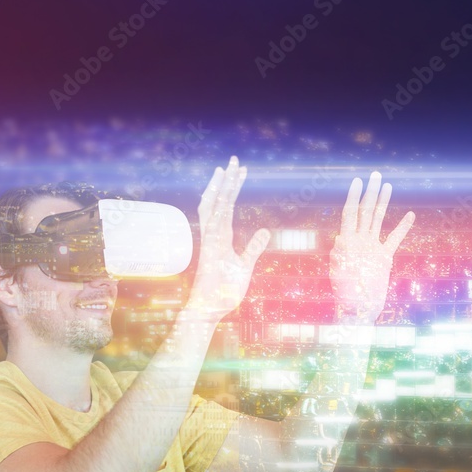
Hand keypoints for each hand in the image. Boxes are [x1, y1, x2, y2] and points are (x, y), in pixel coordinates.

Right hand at [188, 156, 269, 319]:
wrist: (208, 310)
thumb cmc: (224, 291)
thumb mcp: (245, 266)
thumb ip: (253, 248)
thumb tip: (264, 232)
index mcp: (220, 238)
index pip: (226, 207)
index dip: (232, 188)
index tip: (240, 172)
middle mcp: (213, 236)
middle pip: (218, 202)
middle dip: (226, 181)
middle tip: (233, 161)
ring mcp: (210, 243)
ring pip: (215, 209)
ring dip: (221, 190)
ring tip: (227, 169)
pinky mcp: (211, 253)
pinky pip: (214, 228)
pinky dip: (219, 211)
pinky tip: (225, 197)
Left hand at [330, 171, 414, 322]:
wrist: (359, 309)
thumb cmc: (346, 295)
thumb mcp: (339, 274)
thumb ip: (339, 257)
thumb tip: (340, 241)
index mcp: (347, 242)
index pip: (350, 214)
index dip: (353, 197)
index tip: (357, 181)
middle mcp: (359, 241)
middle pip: (365, 212)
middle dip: (370, 193)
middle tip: (375, 174)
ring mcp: (371, 247)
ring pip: (378, 220)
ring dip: (382, 202)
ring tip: (387, 185)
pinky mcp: (383, 257)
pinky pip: (394, 239)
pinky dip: (403, 227)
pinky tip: (410, 215)